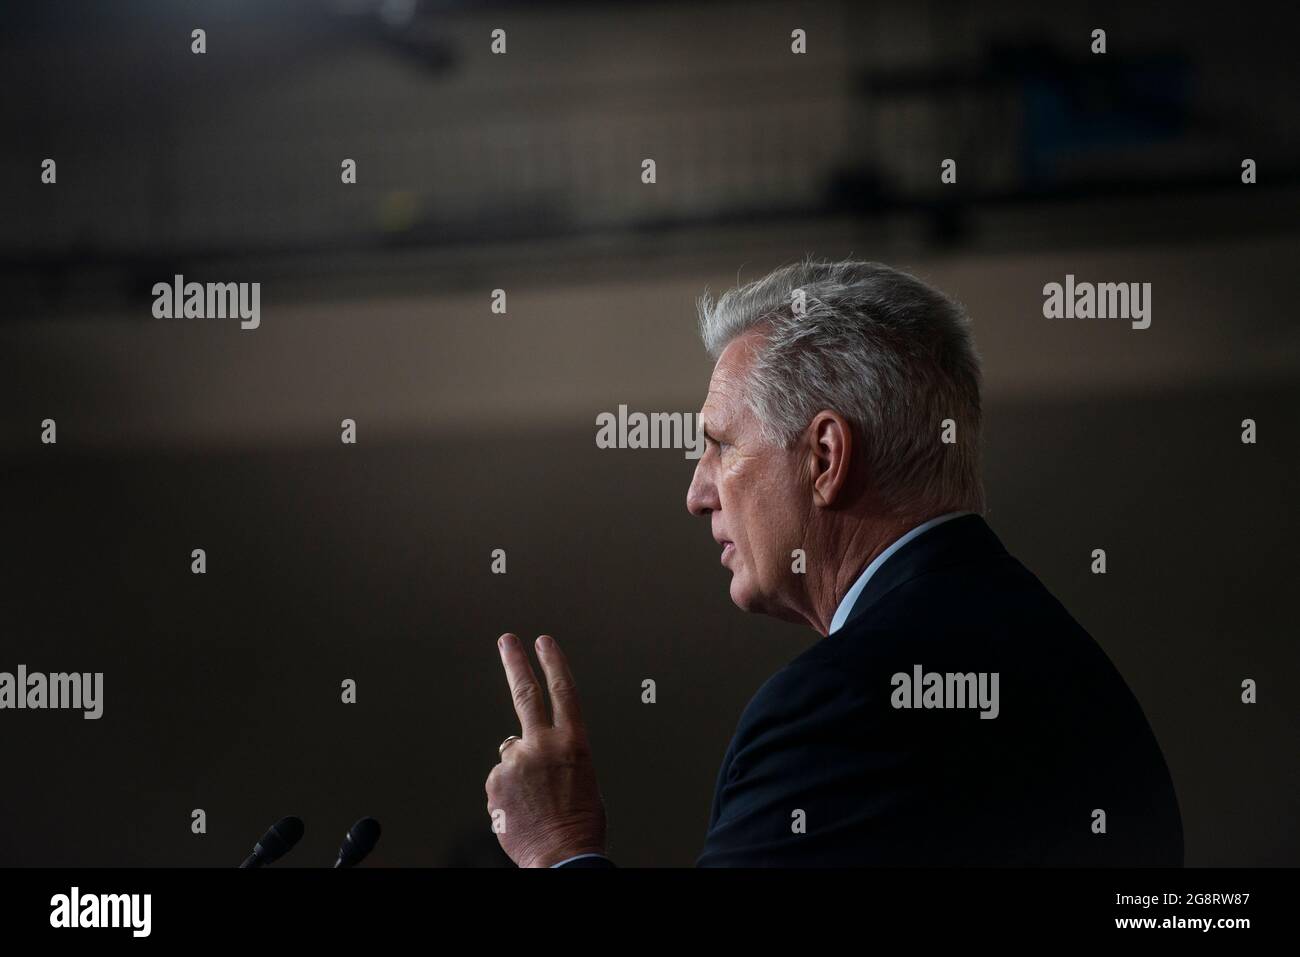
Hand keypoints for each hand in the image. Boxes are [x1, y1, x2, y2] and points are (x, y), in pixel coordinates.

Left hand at [485, 633, 606, 867]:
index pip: (563, 691)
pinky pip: (499, 780)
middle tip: (507, 640)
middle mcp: (543, 745)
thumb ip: (556, 754)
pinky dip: (507, 792)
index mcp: (574, 742)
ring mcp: (516, 762)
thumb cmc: (580, 824)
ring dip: (519, 772)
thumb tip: (531, 751)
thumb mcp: (582, 778)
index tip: (543, 642)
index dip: (553, 663)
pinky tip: (522, 809)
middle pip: (525, 694)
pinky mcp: (495, 782)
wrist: (562, 858)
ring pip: (511, 755)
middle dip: (515, 662)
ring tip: (535, 801)